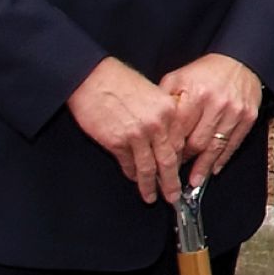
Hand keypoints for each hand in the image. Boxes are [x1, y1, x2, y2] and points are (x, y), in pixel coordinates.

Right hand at [67, 57, 186, 203]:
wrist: (92, 77)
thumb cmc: (120, 82)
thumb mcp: (153, 95)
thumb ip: (162, 117)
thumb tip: (166, 142)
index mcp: (169, 111)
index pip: (180, 144)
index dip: (180, 162)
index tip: (181, 174)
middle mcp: (157, 125)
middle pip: (169, 161)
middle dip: (171, 182)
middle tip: (173, 196)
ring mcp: (137, 135)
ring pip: (148, 167)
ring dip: (150, 185)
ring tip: (152, 196)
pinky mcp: (117, 142)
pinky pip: (128, 164)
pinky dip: (132, 174)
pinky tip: (134, 179)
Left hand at [159, 53, 263, 188]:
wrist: (240, 61)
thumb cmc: (206, 71)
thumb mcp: (178, 78)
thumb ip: (163, 100)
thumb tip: (151, 124)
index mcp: (195, 93)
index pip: (178, 129)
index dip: (168, 149)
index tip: (161, 162)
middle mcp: (216, 103)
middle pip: (196, 142)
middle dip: (184, 161)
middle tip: (174, 174)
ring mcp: (234, 112)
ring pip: (215, 147)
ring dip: (203, 166)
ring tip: (194, 181)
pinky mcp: (248, 117)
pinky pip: (234, 144)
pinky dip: (223, 159)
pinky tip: (214, 168)